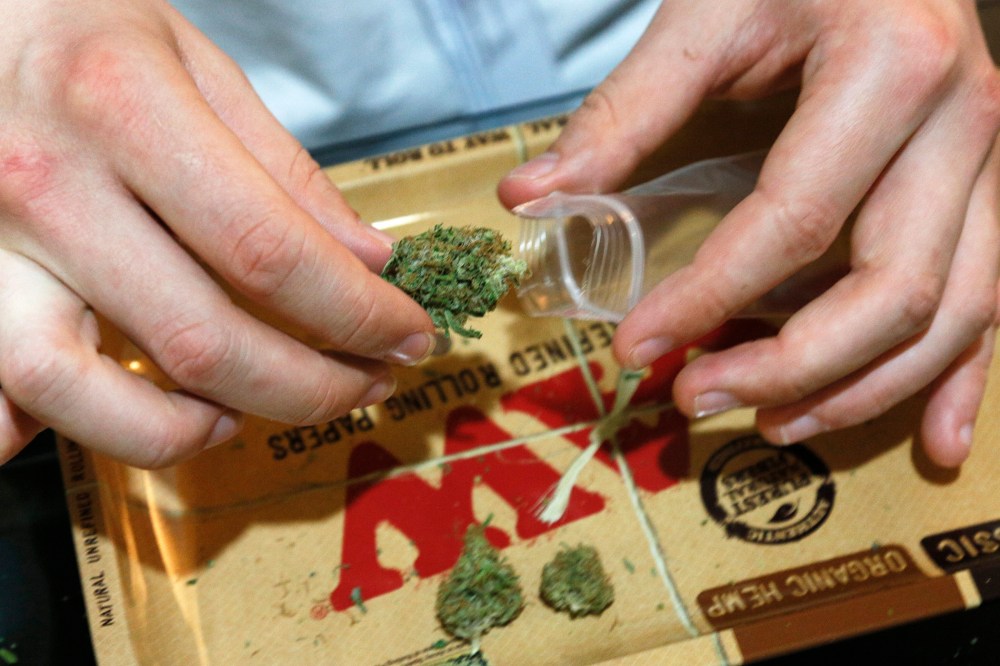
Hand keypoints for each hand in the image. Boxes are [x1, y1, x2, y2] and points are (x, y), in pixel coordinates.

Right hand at [0, 0, 435, 467]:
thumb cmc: (77, 24)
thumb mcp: (195, 63)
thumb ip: (285, 170)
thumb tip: (368, 263)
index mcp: (121, 108)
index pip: (271, 251)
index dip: (359, 314)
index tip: (410, 335)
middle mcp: (45, 185)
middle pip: (201, 338)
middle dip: (311, 386)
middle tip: (365, 383)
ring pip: (79, 391)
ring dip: (186, 430)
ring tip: (245, 415)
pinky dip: (56, 429)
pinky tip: (130, 417)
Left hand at [499, 0, 999, 466]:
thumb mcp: (705, 15)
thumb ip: (623, 112)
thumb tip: (532, 198)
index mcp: (888, 70)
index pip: (791, 222)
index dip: (707, 297)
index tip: (637, 347)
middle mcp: (962, 123)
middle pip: (889, 289)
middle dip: (788, 366)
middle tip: (695, 397)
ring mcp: (988, 163)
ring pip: (950, 312)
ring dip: (861, 389)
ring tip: (771, 424)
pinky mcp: (987, 190)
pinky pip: (992, 298)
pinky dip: (960, 377)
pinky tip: (936, 438)